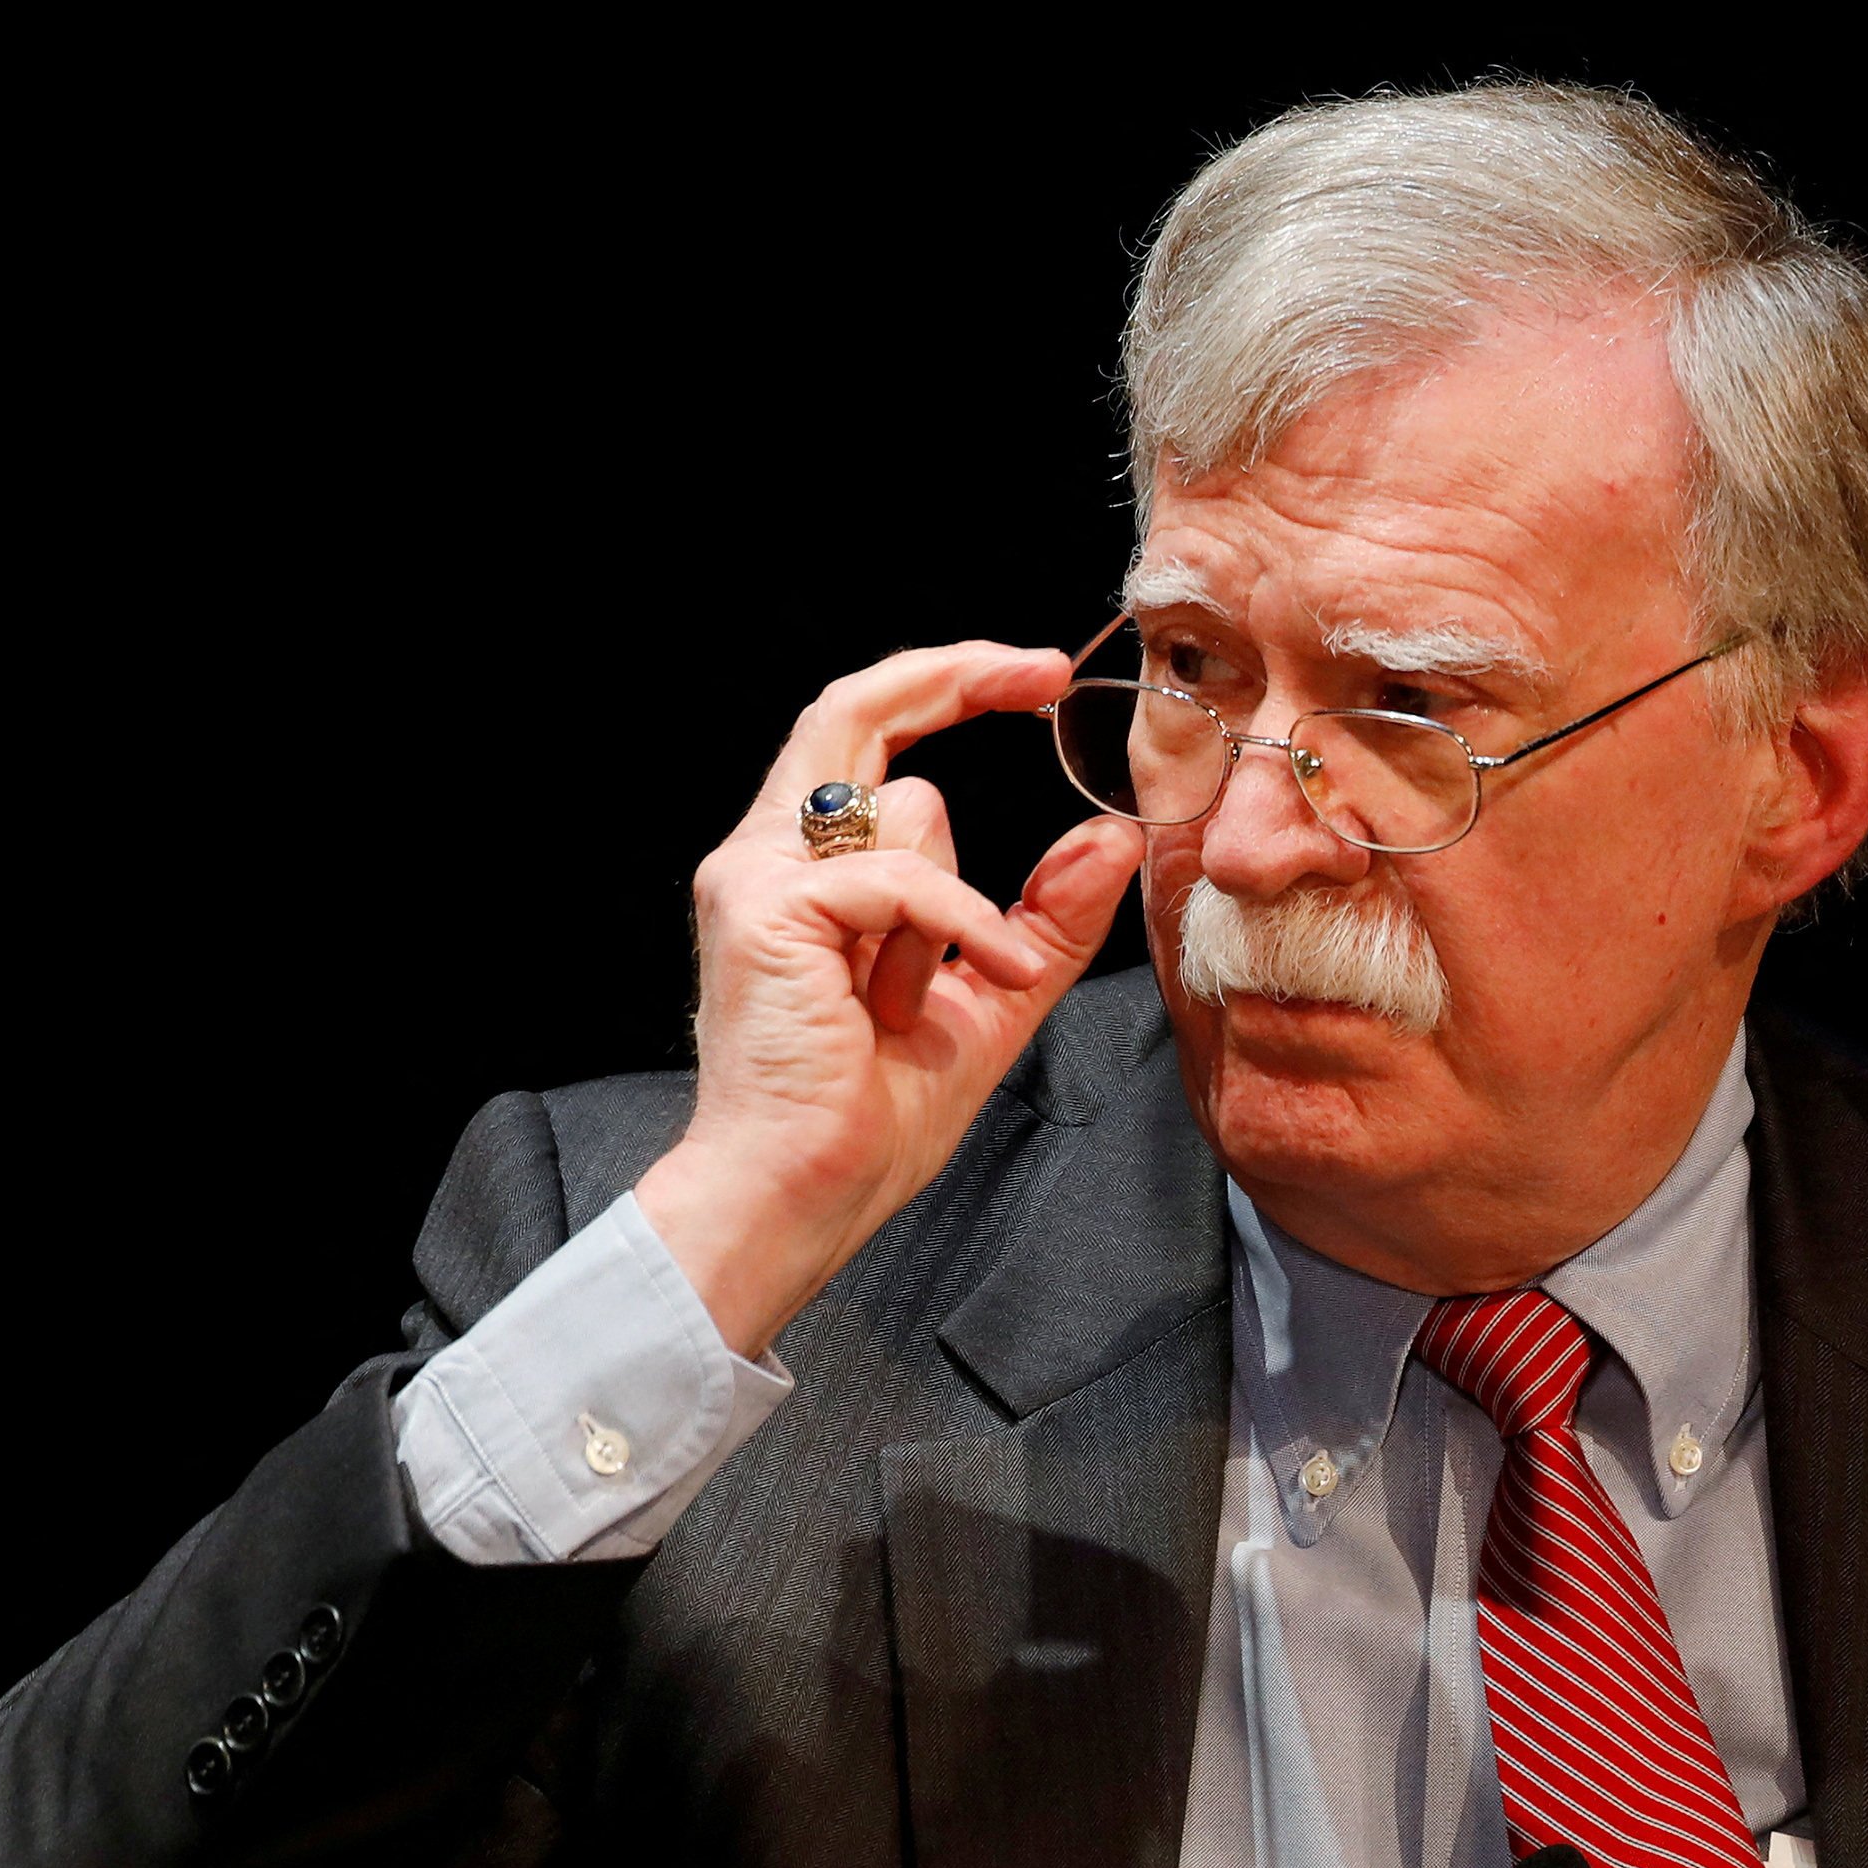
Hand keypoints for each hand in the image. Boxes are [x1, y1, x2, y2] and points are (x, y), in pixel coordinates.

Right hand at [634, 641, 1144, 1355]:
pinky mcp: (765, 907)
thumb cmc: (869, 1118)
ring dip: (956, 911)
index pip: (868, 735)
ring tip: (931, 1005)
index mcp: (811, 871)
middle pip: (852, 706)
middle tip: (1042, 672)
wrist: (798, 1196)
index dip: (946, 686)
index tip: (1035, 680)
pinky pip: (903, 877)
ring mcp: (755, 875)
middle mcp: (768, 855)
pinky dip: (958, 928)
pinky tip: (973, 983)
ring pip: (904, 808)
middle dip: (954, 674)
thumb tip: (1113, 836)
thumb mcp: (990, 999)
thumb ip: (1046, 917)